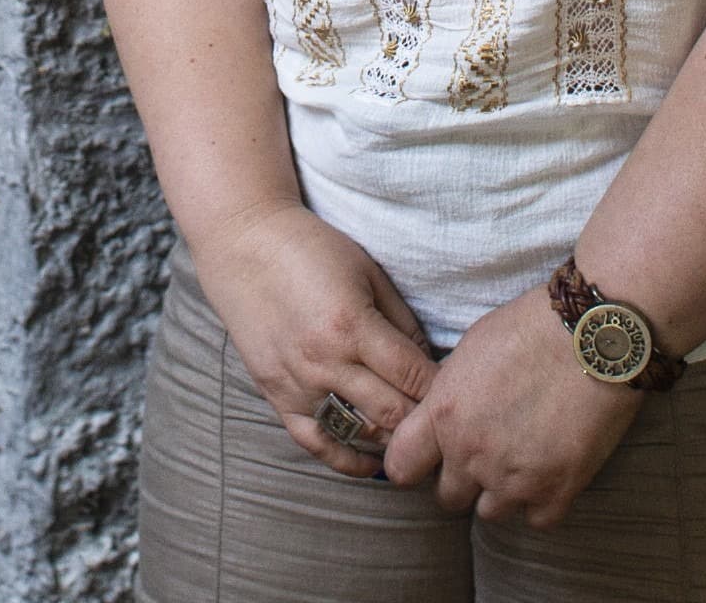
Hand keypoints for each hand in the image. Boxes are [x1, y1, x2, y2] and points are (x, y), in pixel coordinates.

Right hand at [190, 202, 438, 478]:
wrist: (243, 243)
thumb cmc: (311, 249)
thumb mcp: (368, 272)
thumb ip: (401, 321)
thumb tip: (431, 364)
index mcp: (352, 325)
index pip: (413, 376)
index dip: (444, 389)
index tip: (462, 394)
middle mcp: (324, 361)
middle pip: (392, 412)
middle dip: (426, 422)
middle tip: (448, 424)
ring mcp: (297, 383)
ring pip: (358, 433)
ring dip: (393, 442)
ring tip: (419, 443)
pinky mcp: (275, 394)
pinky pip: (315, 442)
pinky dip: (346, 459)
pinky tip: (372, 463)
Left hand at [381, 286, 641, 524]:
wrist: (593, 336)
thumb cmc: (531, 328)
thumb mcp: (469, 350)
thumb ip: (450, 394)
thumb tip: (443, 416)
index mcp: (444, 415)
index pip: (401, 467)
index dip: (413, 464)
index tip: (429, 459)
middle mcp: (472, 453)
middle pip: (448, 498)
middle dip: (462, 481)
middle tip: (486, 455)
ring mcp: (514, 477)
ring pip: (491, 513)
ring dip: (502, 493)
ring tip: (522, 460)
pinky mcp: (558, 489)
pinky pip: (537, 519)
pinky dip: (543, 502)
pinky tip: (551, 473)